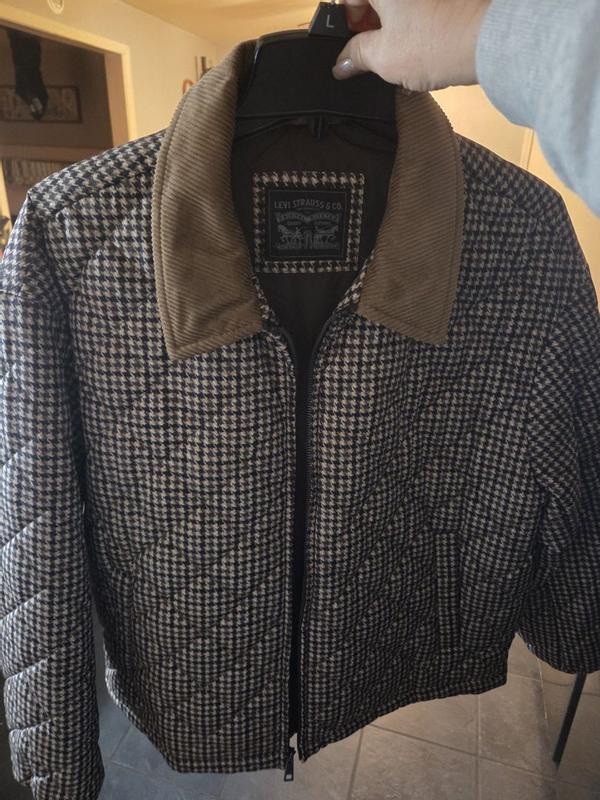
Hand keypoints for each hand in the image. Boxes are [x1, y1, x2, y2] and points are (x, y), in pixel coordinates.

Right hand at [331, 0, 490, 91]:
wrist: (487, 39)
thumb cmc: (436, 41)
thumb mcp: (382, 57)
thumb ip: (356, 56)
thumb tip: (343, 62)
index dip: (344, 26)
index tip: (348, 50)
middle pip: (375, 1)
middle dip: (369, 28)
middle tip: (372, 59)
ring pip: (398, 7)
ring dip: (392, 30)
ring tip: (399, 60)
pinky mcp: (446, 2)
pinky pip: (420, 10)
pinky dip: (414, 27)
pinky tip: (419, 51)